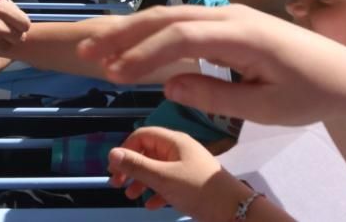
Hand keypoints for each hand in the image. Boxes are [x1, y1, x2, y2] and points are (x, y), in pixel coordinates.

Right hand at [78, 4, 345, 126]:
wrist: (343, 74)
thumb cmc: (309, 93)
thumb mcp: (267, 106)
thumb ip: (217, 96)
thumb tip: (169, 85)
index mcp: (243, 33)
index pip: (181, 37)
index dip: (144, 55)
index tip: (113, 76)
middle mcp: (231, 14)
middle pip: (167, 17)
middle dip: (124, 34)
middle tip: (84, 52)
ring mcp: (228, 14)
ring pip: (170, 16)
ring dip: (132, 32)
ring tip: (96, 50)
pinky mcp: (227, 21)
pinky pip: (182, 23)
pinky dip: (152, 35)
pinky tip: (131, 49)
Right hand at [108, 127, 253, 221]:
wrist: (234, 210)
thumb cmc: (198, 189)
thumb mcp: (163, 178)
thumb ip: (137, 166)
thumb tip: (111, 153)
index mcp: (174, 141)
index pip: (142, 135)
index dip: (125, 149)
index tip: (115, 169)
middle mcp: (179, 150)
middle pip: (147, 152)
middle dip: (131, 167)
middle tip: (117, 184)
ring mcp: (186, 166)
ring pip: (156, 169)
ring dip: (141, 181)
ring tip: (131, 196)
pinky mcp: (191, 183)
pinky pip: (168, 183)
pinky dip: (156, 192)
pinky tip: (151, 205)